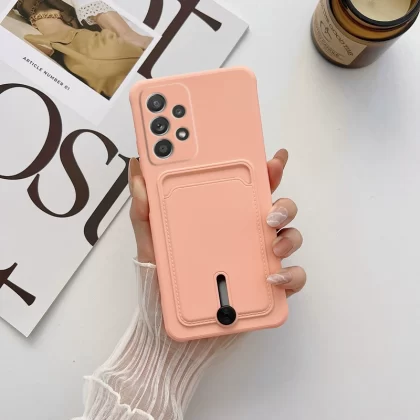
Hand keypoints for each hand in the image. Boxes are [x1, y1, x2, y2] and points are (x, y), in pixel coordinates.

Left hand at [128, 149, 305, 297]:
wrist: (168, 334)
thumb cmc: (161, 286)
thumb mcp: (150, 245)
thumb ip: (144, 210)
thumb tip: (137, 171)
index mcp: (222, 221)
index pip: (247, 189)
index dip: (263, 172)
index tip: (270, 160)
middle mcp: (244, 237)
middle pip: (276, 209)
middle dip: (283, 203)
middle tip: (270, 210)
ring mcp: (258, 262)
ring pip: (289, 238)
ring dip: (289, 237)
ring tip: (273, 245)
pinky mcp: (267, 291)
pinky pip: (292, 279)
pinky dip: (290, 275)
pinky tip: (272, 277)